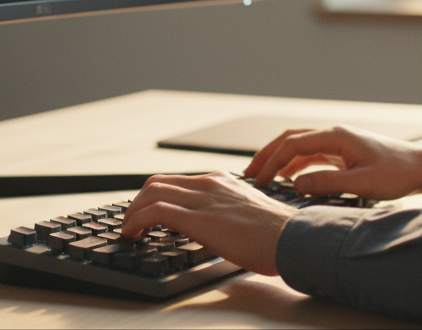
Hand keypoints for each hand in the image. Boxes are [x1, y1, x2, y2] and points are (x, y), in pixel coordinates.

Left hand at [120, 171, 294, 275]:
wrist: (293, 239)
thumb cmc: (278, 236)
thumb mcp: (248, 215)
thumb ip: (228, 214)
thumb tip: (214, 229)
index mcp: (222, 182)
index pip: (176, 181)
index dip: (155, 197)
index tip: (147, 214)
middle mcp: (209, 184)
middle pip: (157, 182)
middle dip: (137, 203)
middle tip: (132, 223)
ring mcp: (203, 198)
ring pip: (151, 192)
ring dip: (132, 213)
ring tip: (129, 232)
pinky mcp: (197, 217)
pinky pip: (154, 210)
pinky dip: (136, 221)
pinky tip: (133, 235)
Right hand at [244, 125, 421, 200]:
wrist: (421, 167)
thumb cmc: (396, 173)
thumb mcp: (362, 184)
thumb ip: (327, 183)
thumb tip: (295, 184)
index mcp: (336, 137)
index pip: (293, 144)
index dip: (272, 162)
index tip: (258, 180)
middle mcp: (333, 135)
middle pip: (290, 139)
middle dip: (267, 155)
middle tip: (248, 174)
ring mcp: (337, 143)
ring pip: (299, 146)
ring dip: (278, 159)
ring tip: (260, 177)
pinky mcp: (342, 153)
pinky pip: (311, 155)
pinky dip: (294, 165)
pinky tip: (287, 179)